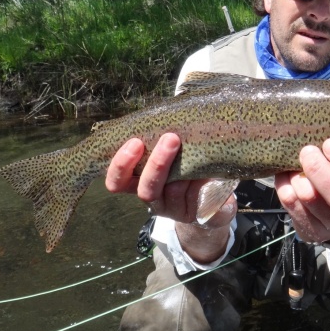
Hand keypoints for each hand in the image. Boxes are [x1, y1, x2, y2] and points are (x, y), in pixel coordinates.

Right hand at [105, 134, 235, 262]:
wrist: (212, 196)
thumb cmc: (184, 164)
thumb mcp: (170, 151)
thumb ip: (162, 139)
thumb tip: (164, 116)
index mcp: (139, 183)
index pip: (118, 182)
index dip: (120, 165)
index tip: (134, 141)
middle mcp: (154, 198)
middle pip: (145, 190)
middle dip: (156, 164)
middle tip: (169, 138)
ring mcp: (175, 209)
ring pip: (172, 192)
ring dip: (180, 169)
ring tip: (184, 144)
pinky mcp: (196, 214)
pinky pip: (198, 199)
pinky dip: (201, 182)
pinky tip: (208, 170)